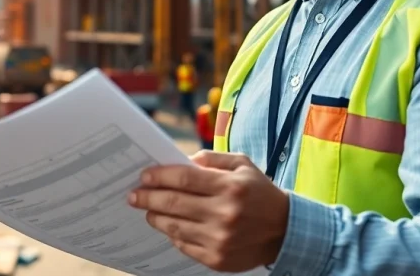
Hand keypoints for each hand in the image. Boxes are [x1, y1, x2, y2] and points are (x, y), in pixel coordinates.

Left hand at [128, 150, 289, 271]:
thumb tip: (180, 160)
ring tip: (147, 210)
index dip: (159, 176)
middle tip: (134, 194)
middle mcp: (224, 214)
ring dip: (155, 217)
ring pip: (174, 227)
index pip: (184, 179)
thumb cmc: (259, 193)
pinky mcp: (217, 260)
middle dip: (148, 197)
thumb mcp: (242, 165)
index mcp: (230, 187)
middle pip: (174, 203)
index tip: (144, 175)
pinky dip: (173, 235)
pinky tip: (168, 226)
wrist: (285, 231)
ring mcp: (220, 239)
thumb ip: (211, 159)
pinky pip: (184, 245)